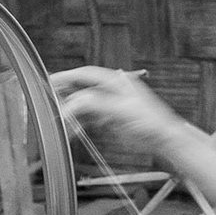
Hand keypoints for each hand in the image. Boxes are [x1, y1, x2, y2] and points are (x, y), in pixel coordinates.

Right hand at [50, 65, 189, 161]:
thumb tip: (74, 103)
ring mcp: (111, 105)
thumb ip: (96, 104)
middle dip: (65, 97)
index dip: (66, 77)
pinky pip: (89, 119)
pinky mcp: (111, 120)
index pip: (85, 74)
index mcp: (116, 81)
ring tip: (60, 123)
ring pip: (84, 106)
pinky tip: (72, 131)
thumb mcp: (122, 110)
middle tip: (50, 105)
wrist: (165, 140)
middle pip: (82, 89)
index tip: (50, 82)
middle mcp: (112, 91)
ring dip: (71, 114)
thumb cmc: (152, 122)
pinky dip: (79, 125)